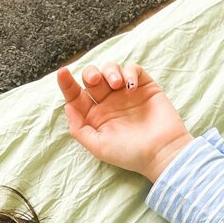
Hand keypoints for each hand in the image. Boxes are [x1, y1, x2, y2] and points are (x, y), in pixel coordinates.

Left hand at [57, 61, 193, 181]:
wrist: (161, 151)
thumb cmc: (129, 153)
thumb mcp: (98, 146)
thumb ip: (80, 128)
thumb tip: (67, 106)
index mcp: (95, 117)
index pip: (77, 97)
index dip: (67, 84)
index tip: (62, 73)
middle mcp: (109, 103)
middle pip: (92, 78)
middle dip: (91, 74)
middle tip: (97, 80)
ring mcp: (126, 93)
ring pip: (111, 69)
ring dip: (110, 71)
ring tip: (117, 84)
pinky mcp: (144, 86)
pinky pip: (133, 69)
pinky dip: (129, 72)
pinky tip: (131, 86)